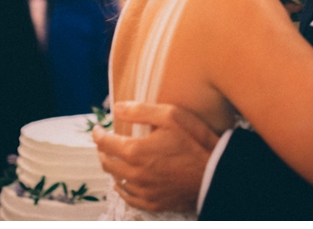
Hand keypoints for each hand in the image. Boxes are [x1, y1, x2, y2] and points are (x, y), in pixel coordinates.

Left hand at [92, 101, 219, 213]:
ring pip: (116, 181)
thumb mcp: (170, 116)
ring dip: (112, 169)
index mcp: (135, 152)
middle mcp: (134, 174)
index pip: (104, 144)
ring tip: (114, 159)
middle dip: (102, 151)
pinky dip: (122, 189)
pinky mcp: (153, 203)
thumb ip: (140, 111)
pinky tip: (123, 183)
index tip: (97, 128)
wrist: (215, 173)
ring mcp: (143, 192)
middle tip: (104, 143)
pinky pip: (129, 198)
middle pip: (107, 163)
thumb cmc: (195, 141)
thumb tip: (116, 108)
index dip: (97, 134)